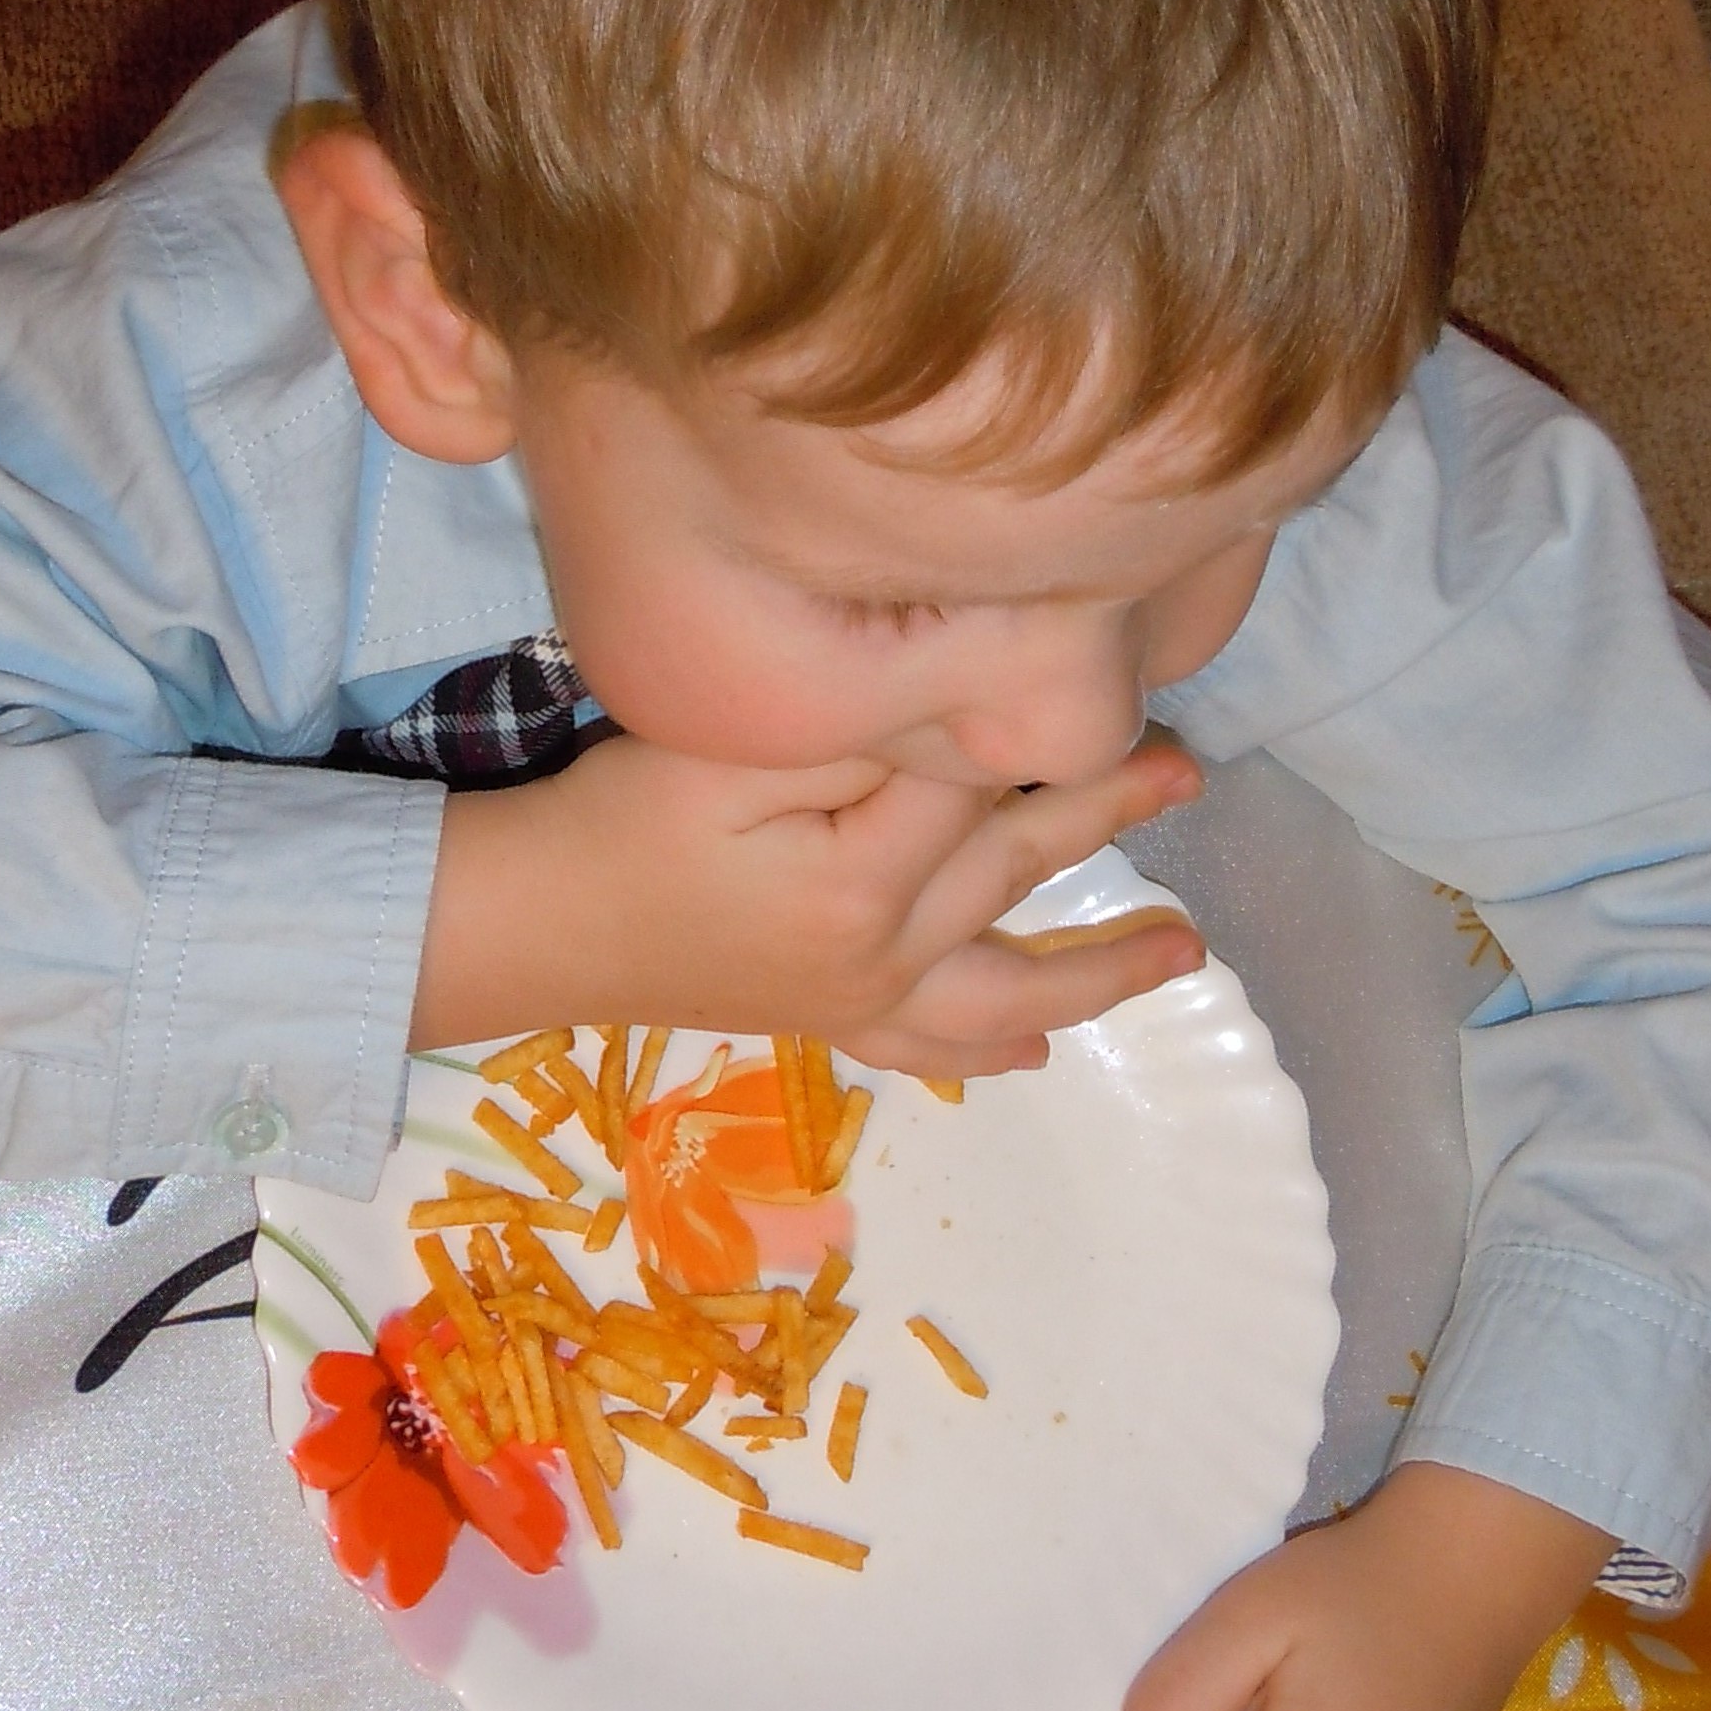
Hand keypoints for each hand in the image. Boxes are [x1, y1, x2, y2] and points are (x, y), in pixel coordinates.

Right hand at [413, 730, 1204, 1072]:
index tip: (1099, 655)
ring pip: (1007, 982)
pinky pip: (926, 1045)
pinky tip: (1033, 1055)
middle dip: (1107, 808)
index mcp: (869, 878)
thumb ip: (851, 730)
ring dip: (1099, 966)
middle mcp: (886, 952)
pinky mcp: (825, 1020)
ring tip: (1185, 952)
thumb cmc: (617, 819)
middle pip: (1016, 862)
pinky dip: (986, 1047)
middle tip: (1187, 768)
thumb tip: (962, 709)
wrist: (523, 927)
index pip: (980, 777)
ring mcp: (859, 998)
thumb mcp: (725, 749)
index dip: (1031, 714)